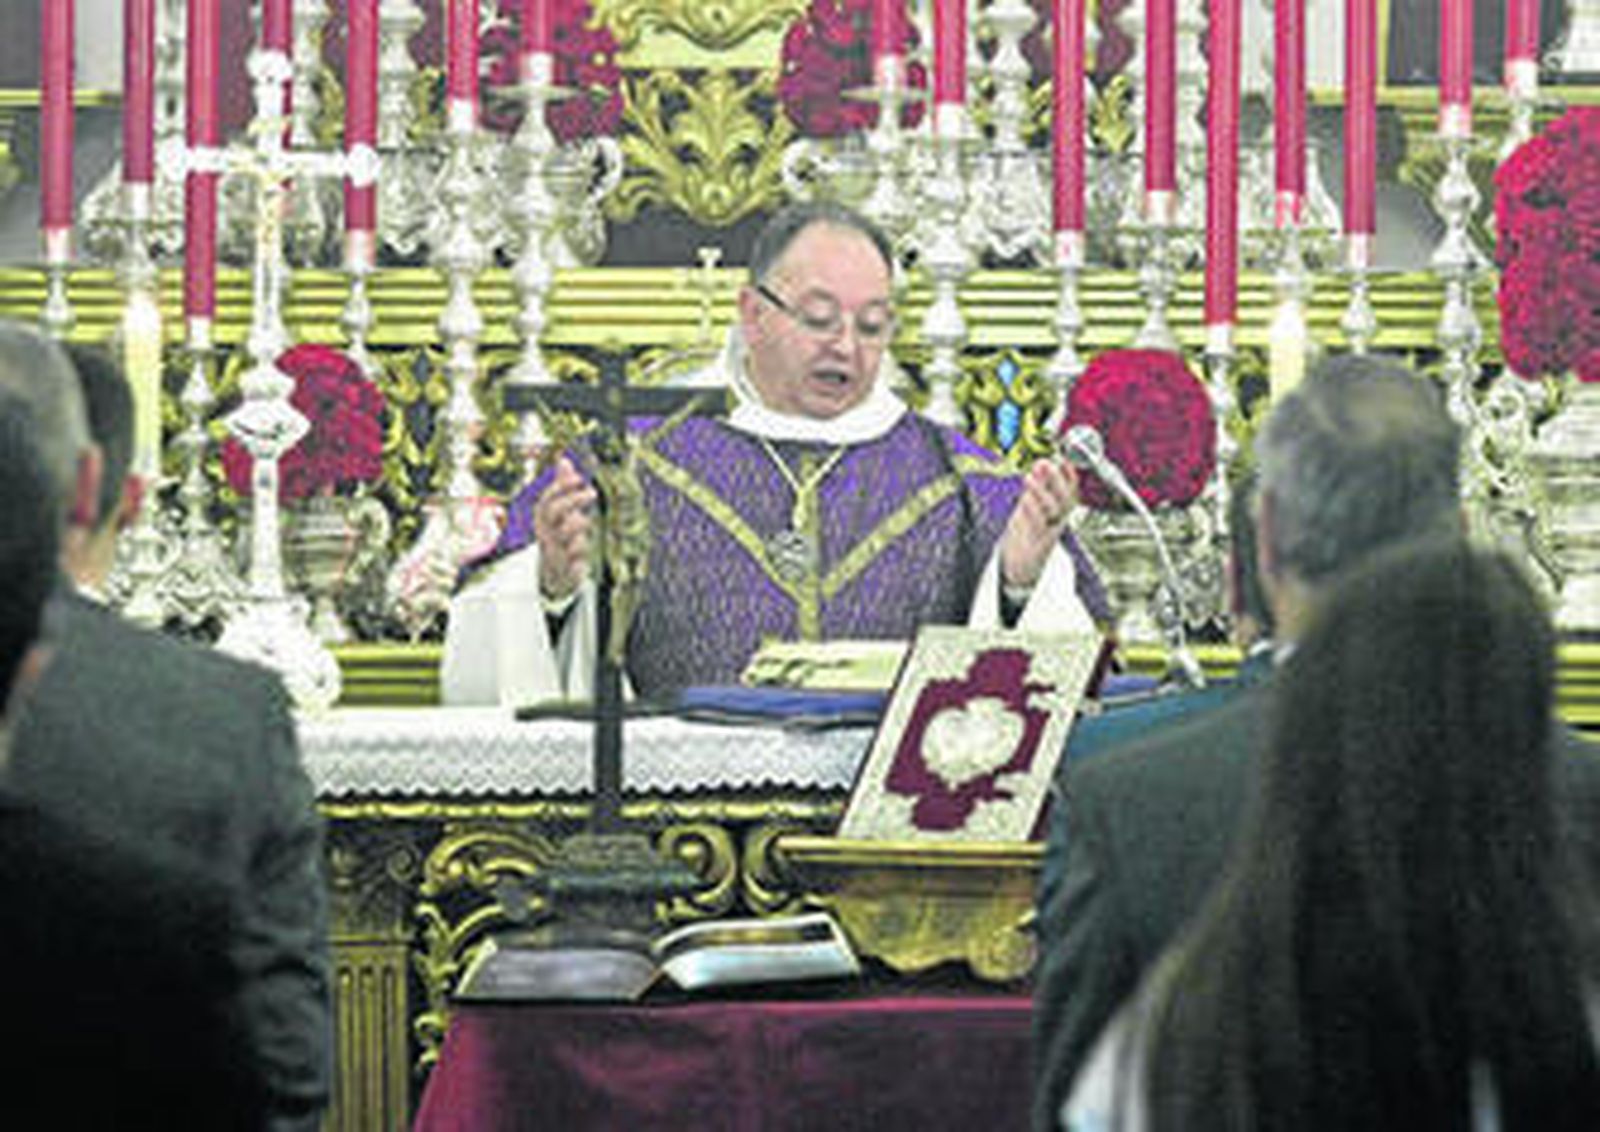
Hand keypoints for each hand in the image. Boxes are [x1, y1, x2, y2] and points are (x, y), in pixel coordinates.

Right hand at [534, 456, 596, 599]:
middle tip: (592, 492)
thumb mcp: (559, 512)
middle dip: (573, 499)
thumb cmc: (558, 535)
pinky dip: (579, 550)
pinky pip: (573, 556)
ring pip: (564, 532)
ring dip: (578, 524)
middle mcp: (545, 532)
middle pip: (553, 511)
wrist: (553, 574)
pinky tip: (583, 550)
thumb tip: (564, 460)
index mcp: (542, 518)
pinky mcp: (564, 568)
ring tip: (586, 522)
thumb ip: (562, 487)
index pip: (547, 498)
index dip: (561, 486)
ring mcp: (554, 549)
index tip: (579, 477)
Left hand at [1000, 458, 1078, 591]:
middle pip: (1064, 500)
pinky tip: (1025, 500)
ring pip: (1051, 511)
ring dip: (1041, 492)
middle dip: (1056, 479)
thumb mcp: (1033, 508)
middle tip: (1045, 463)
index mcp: (1058, 513)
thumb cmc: (1028, 536)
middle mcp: (1056, 522)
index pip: (1070, 491)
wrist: (1021, 570)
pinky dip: (1032, 511)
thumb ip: (1039, 487)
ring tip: (1030, 477)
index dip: (1069, 475)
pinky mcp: (1036, 545)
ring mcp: (1047, 533)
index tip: (1063, 459)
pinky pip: (1037, 526)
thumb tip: (1043, 463)